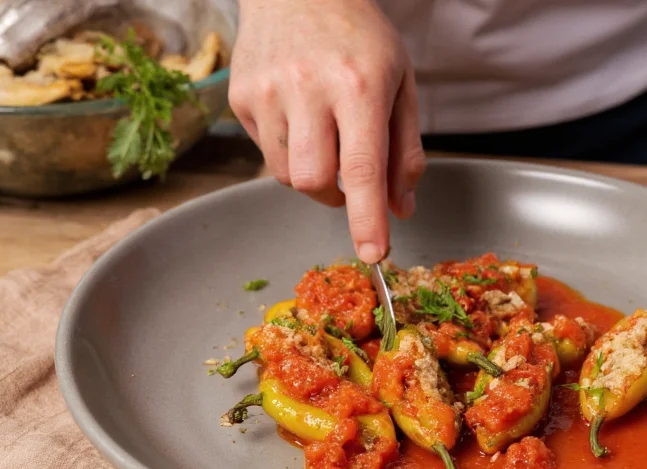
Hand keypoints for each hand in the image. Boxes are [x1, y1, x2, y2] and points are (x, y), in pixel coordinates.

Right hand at [229, 0, 425, 263]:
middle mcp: (308, 88)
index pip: (361, 168)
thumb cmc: (360, 37)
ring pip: (287, 174)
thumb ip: (405, 150)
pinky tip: (297, 114)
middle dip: (334, 196)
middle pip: (314, 181)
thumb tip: (400, 209)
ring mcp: (267, 91)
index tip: (372, 254)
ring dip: (311, 173)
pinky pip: (266, 152)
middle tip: (348, 175)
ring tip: (323, 133)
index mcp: (358, 84)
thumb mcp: (401, 84)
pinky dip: (288, 150)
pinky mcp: (240, 96)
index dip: (367, 219)